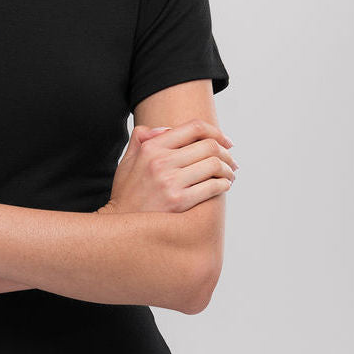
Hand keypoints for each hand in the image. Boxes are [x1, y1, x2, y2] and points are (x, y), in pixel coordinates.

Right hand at [97, 121, 237, 213]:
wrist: (121, 226)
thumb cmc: (127, 193)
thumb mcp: (127, 161)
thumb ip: (141, 139)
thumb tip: (166, 129)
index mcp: (151, 147)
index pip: (194, 128)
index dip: (216, 132)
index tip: (226, 142)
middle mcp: (160, 161)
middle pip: (209, 146)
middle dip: (226, 153)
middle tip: (232, 162)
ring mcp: (169, 182)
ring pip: (214, 165)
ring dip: (228, 169)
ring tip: (229, 175)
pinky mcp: (178, 201)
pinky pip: (212, 186)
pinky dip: (223, 184)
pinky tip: (223, 187)